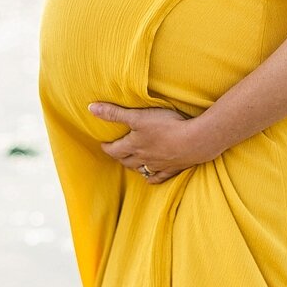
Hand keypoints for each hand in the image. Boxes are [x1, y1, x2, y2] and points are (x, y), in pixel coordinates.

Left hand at [87, 101, 216, 182]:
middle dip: (119, 157)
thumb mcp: (138, 116)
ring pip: (142, 169)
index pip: (115, 149)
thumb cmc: (166, 126)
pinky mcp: (174, 167)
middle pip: (127, 161)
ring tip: (131, 164)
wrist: (195, 141)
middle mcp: (144, 157)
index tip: (103, 145)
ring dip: (134, 167)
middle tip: (116, 153)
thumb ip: (115, 113)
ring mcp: (159, 164)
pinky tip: (150, 177)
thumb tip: (91, 109)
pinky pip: (159, 177)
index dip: (107, 147)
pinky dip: (152, 177)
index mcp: (134, 145)